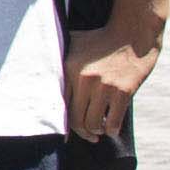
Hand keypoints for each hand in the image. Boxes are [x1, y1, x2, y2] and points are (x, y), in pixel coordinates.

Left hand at [65, 24, 161, 139]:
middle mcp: (84, 79)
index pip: (60, 105)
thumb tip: (36, 70)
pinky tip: (113, 129)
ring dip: (96, 132)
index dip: (63, 123)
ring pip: (93, 123)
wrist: (133, 33)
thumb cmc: (101, 40)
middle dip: (82, 132)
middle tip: (89, 135)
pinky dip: (112, 130)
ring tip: (100, 130)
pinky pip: (113, 121)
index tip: (65, 134)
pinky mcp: (124, 91)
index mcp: (68, 69)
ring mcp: (104, 86)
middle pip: (76, 118)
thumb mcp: (74, 44)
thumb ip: (59, 59)